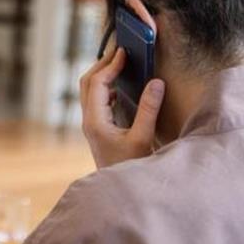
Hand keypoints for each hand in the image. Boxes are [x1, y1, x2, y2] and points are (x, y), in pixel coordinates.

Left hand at [79, 47, 165, 168]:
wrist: (119, 193)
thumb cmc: (131, 168)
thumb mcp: (143, 138)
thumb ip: (149, 109)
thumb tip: (156, 81)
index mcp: (95, 121)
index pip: (98, 83)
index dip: (110, 65)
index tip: (125, 52)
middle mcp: (89, 121)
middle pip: (87, 82)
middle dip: (102, 64)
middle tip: (121, 50)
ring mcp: (91, 125)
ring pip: (89, 90)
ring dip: (102, 74)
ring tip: (120, 62)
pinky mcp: (97, 128)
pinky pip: (95, 100)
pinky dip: (105, 86)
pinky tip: (120, 86)